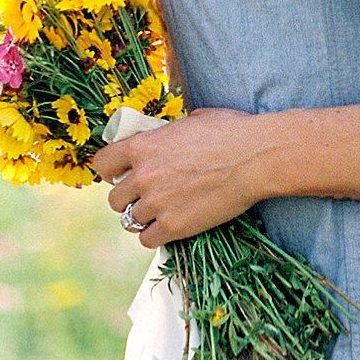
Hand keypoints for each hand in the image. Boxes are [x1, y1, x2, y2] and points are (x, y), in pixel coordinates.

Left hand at [92, 107, 270, 247]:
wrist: (256, 158)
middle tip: (147, 196)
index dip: (110, 171)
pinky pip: (147, 239)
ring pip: (130, 220)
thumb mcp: (193, 120)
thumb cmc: (232, 132)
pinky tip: (170, 225)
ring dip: (144, 216)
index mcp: (144, 145)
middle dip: (129, 197)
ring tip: (163, 211)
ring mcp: (157, 203)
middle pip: (114, 199)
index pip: (102, 163)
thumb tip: (165, 138)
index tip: (121, 174)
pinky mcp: (173, 226)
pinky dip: (156, 234)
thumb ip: (168, 134)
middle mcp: (143, 175)